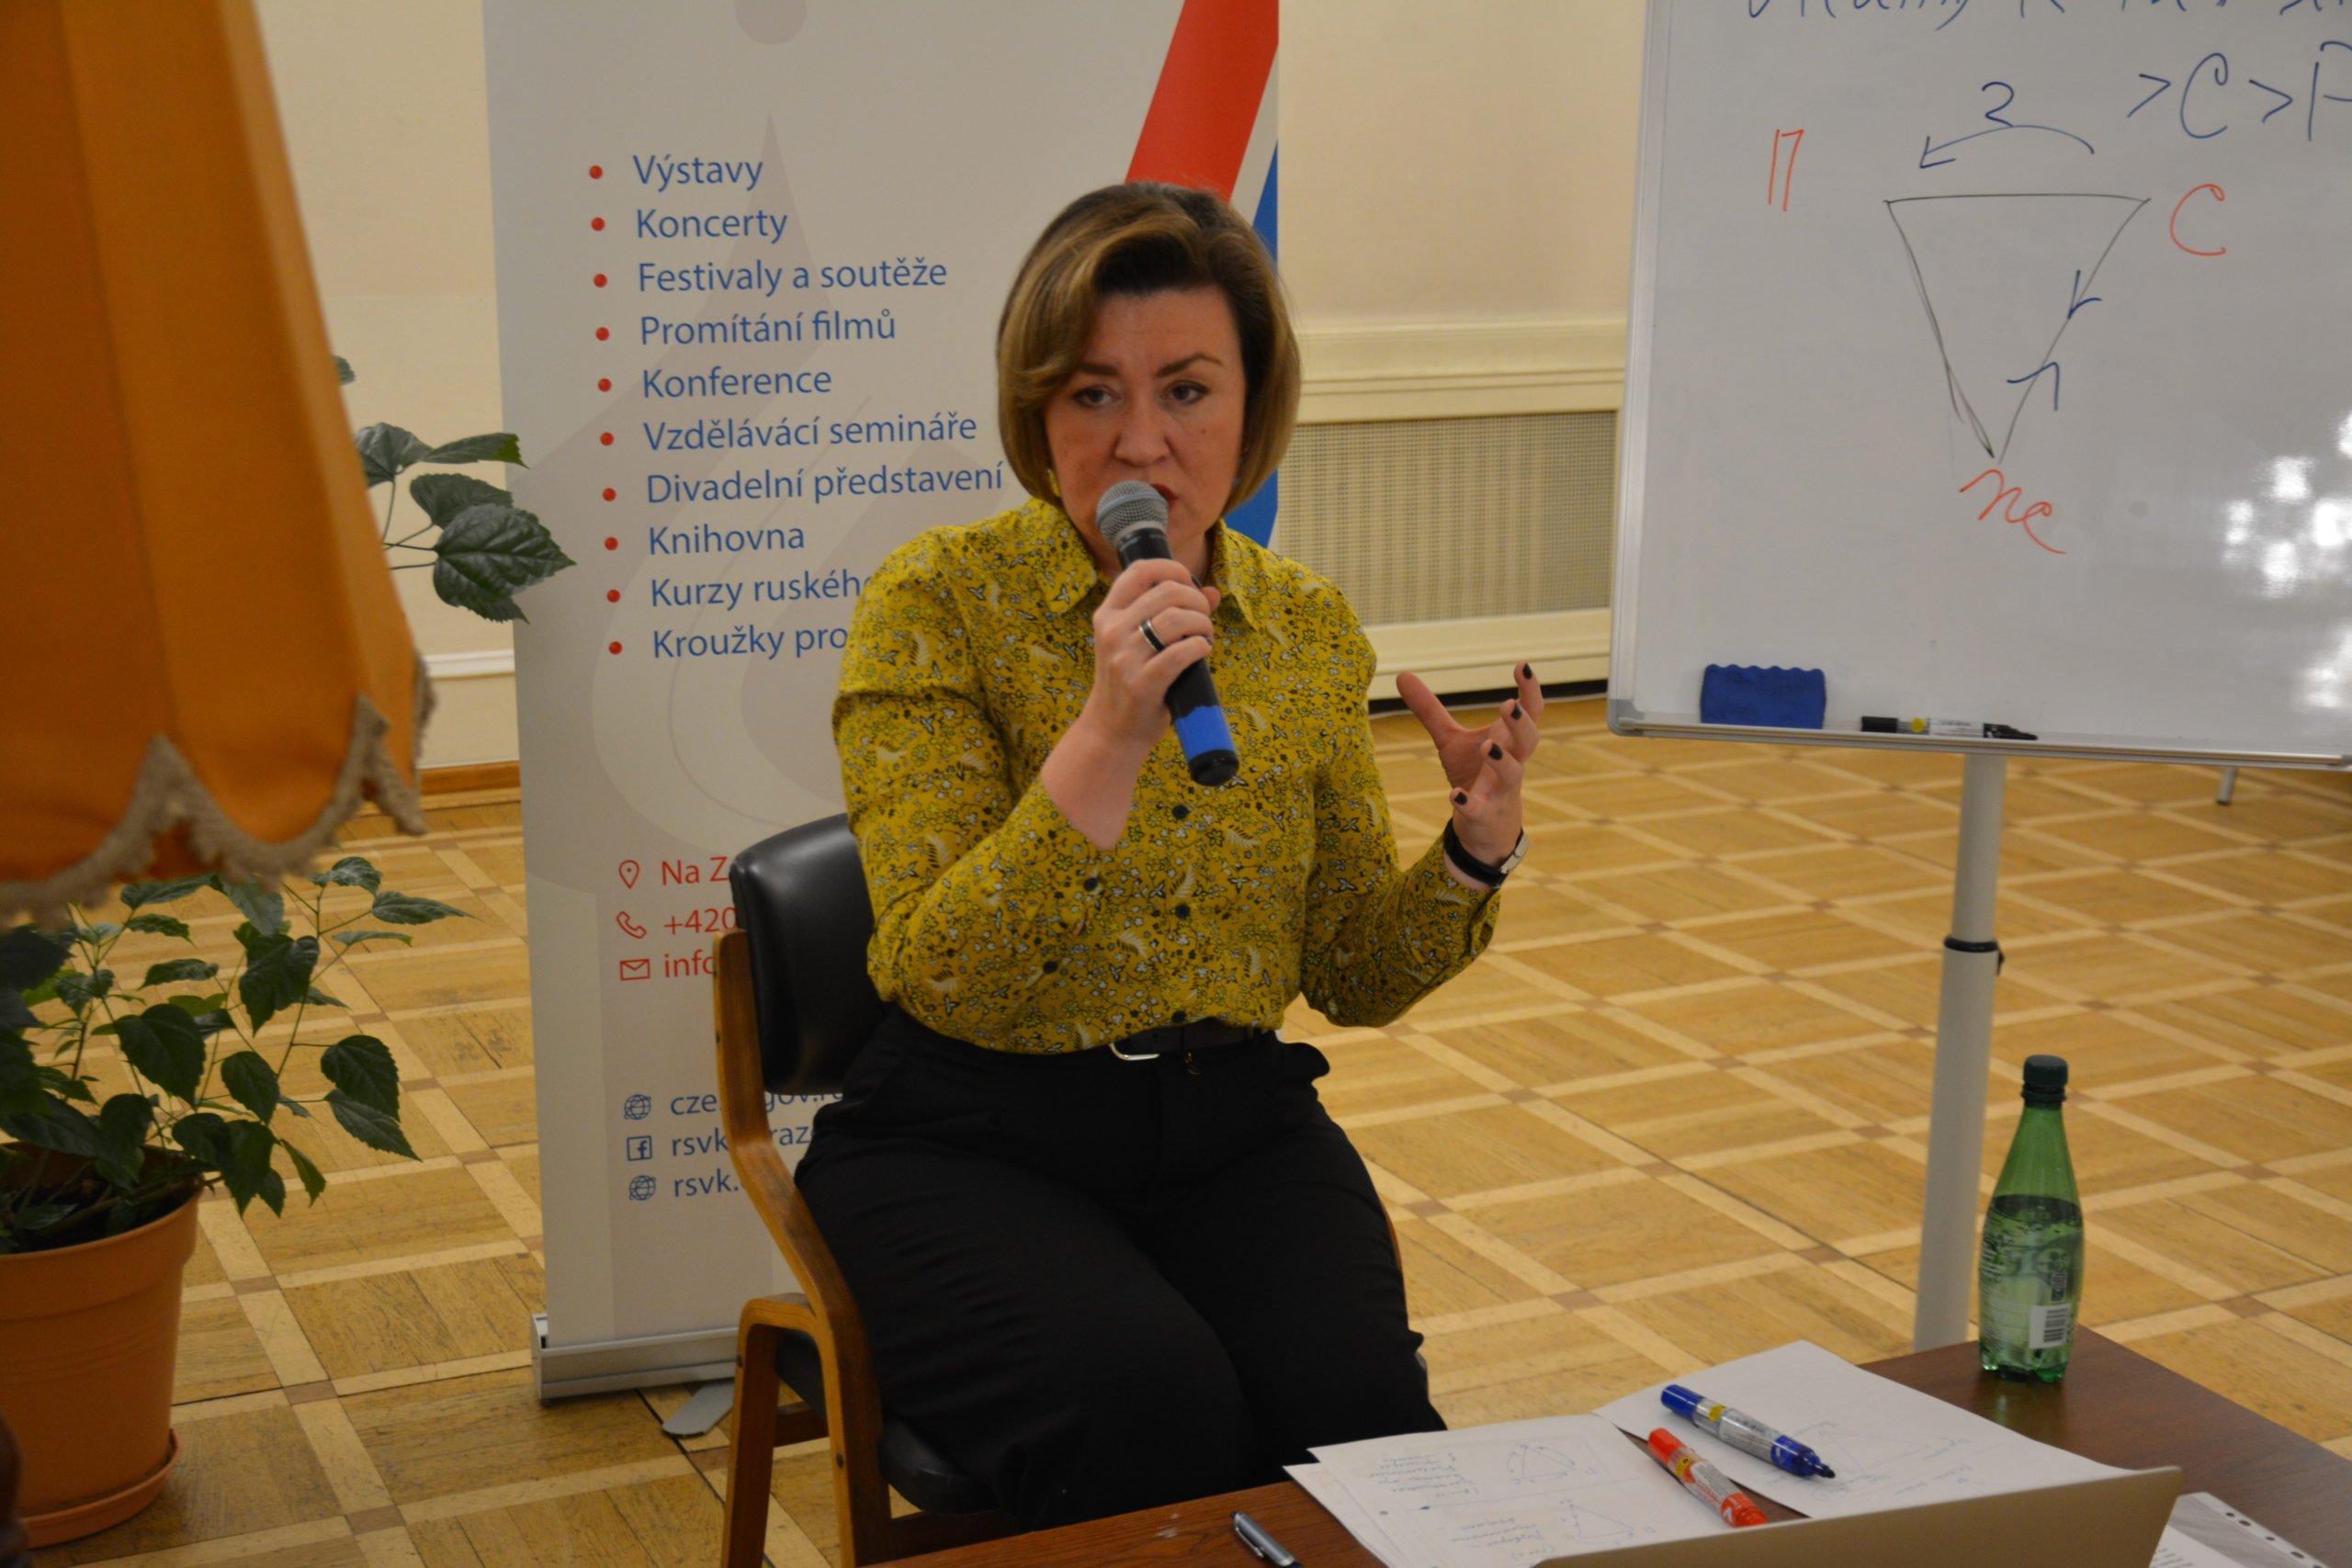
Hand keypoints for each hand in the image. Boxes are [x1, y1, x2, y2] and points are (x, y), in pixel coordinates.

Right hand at [1075, 558, 1221, 753]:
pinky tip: (1201, 651)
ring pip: (1175, 619)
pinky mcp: (1142, 683)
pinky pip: (1181, 653)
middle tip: (1203, 620)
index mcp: (1108, 615)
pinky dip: (1200, 647)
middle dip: (1196, 601)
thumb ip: (1170, 614)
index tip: (1189, 585)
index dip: (1173, 569)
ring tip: (1205, 637)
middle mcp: (1112, 631)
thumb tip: (1213, 592)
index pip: (1140, 570)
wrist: (1111, 730)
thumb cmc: (1130, 682)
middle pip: (1167, 592)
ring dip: (1202, 624)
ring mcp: (1125, 657)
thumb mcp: (1137, 643)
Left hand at [1397, 662, 1541, 865]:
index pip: (1529, 713)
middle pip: (1529, 741)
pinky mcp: (1485, 815)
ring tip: (1488, 746)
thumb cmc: (1473, 774)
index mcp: (1508, 740)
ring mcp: (1501, 791)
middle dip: (1522, 723)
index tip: (1523, 665)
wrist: (1486, 827)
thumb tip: (1402, 674)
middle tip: (1508, 704)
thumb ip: (1430, 711)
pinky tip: (1454, 795)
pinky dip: (1468, 803)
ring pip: (1513, 775)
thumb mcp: (1450, 740)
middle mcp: (1512, 763)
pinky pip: (1480, 810)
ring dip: (1503, 761)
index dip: (1529, 690)